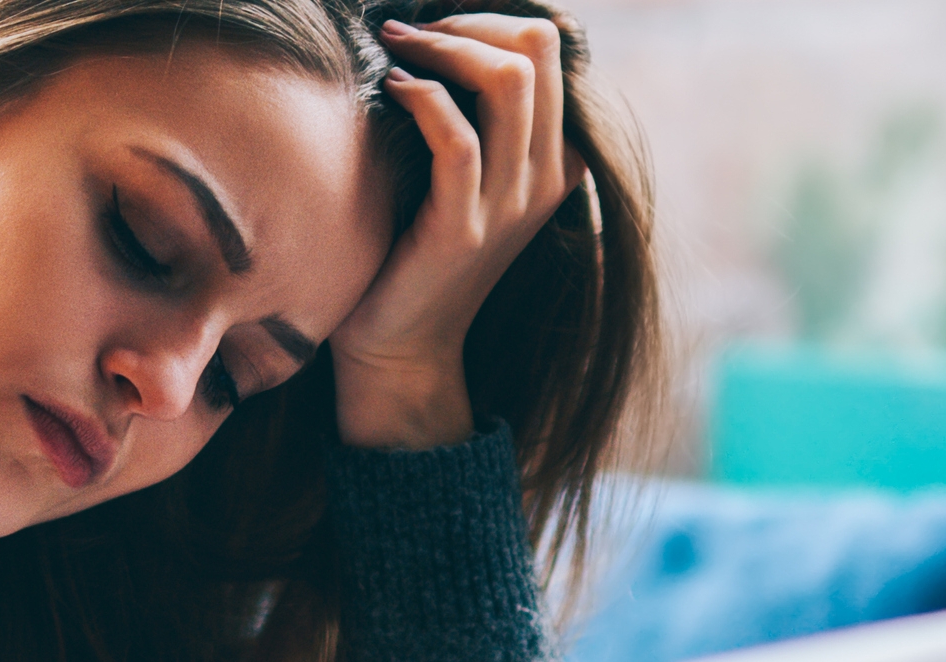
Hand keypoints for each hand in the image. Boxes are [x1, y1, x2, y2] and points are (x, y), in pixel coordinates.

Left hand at [333, 14, 577, 450]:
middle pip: (537, 49)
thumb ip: (475, 120)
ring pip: (508, 82)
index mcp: (554, 157)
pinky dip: (421, 96)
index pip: (547, 48)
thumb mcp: (464, 178)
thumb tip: (437, 40)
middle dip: (466, 22)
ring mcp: (509, 203)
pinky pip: (458, 138)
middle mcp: (544, 175)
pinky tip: (391, 89)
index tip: (431, 27)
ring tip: (395, 49)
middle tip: (408, 32)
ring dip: (443, 47)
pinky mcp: (463, 227)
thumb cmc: (416, 248)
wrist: (401, 344)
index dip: (486, 19)